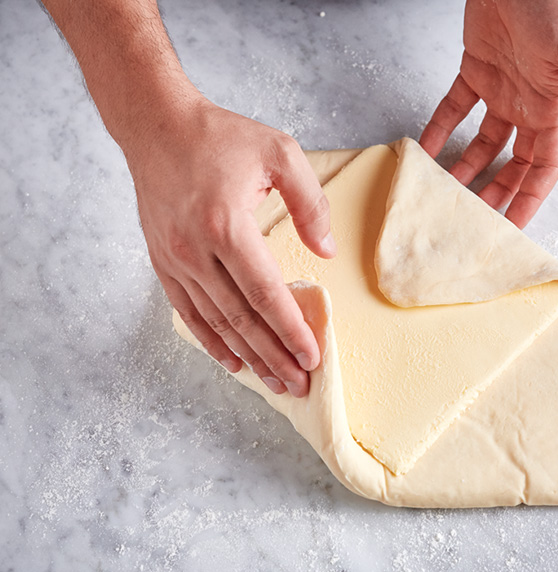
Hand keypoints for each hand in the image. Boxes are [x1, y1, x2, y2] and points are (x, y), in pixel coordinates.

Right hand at [130, 99, 335, 396]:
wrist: (156, 126)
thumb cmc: (220, 137)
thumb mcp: (279, 152)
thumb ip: (310, 203)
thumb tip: (325, 251)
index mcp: (227, 225)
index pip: (266, 294)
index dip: (290, 329)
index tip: (312, 356)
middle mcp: (196, 250)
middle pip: (241, 319)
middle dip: (273, 356)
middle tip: (299, 384)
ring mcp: (175, 260)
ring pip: (215, 323)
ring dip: (246, 357)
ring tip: (274, 382)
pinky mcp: (162, 262)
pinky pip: (188, 313)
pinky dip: (210, 341)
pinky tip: (231, 361)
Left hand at [420, 0, 557, 226]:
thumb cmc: (553, 2)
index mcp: (557, 107)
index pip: (545, 166)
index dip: (530, 197)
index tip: (514, 226)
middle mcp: (530, 104)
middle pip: (514, 162)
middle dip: (498, 192)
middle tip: (475, 220)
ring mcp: (502, 89)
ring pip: (484, 143)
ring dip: (466, 168)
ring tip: (446, 195)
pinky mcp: (475, 71)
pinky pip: (454, 109)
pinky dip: (440, 130)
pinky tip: (427, 152)